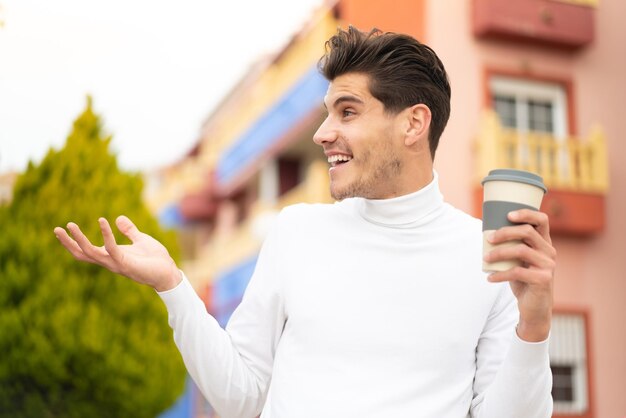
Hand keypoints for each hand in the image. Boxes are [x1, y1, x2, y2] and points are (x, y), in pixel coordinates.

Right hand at [54, 216, 181, 291]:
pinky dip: (106, 234)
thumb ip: (129, 231)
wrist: (168, 272)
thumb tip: (118, 218)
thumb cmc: (155, 259)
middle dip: (68, 243)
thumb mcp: (140, 240)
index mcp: (111, 256)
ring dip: (79, 239)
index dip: (73, 242)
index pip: (87, 251)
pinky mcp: (126, 263)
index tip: (63, 229)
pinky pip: (112, 248)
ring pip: (91, 252)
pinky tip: (103, 221)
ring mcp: (116, 264)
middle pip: (82, 254)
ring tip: (70, 225)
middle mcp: (110, 262)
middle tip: (56, 229)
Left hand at [483, 209, 555, 341]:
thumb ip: (511, 247)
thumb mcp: (518, 261)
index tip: (508, 214)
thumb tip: (487, 234)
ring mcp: (548, 265)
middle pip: (528, 232)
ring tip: (485, 258)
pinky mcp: (543, 280)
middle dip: (505, 232)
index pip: (542, 220)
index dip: (526, 213)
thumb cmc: (523, 280)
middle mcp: (549, 251)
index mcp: (544, 243)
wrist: (534, 307)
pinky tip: (490, 278)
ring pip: (521, 250)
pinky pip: (517, 272)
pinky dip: (500, 274)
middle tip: (488, 238)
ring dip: (499, 253)